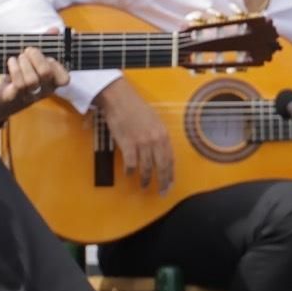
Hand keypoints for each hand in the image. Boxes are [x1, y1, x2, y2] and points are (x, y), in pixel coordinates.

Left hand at [0, 45, 67, 126]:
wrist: (3, 97)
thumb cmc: (23, 74)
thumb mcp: (35, 59)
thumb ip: (47, 43)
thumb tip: (55, 30)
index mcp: (53, 81)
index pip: (64, 79)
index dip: (57, 65)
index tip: (49, 57)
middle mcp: (44, 90)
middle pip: (46, 73)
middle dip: (36, 57)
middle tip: (28, 50)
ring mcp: (30, 95)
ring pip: (32, 80)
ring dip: (23, 63)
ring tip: (19, 57)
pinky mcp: (15, 97)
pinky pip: (18, 84)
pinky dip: (14, 68)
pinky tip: (12, 61)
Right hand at [94, 78, 175, 195]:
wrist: (120, 98)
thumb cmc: (137, 108)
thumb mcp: (154, 121)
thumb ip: (159, 137)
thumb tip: (161, 153)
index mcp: (163, 134)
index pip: (171, 159)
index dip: (171, 174)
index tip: (171, 184)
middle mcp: (156, 139)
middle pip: (162, 166)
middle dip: (163, 181)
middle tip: (162, 192)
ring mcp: (142, 142)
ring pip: (147, 167)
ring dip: (146, 179)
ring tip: (145, 186)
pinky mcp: (128, 143)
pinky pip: (131, 163)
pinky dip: (131, 171)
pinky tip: (130, 174)